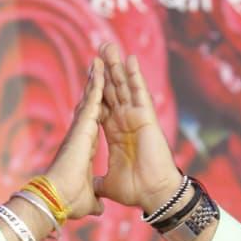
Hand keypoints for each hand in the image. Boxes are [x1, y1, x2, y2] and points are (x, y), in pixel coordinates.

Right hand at [42, 65, 105, 219]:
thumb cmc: (69, 200)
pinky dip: (97, 84)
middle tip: (99, 67)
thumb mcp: (88, 200)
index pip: (93, 123)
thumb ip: (94, 199)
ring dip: (96, 78)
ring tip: (100, 59)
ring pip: (90, 98)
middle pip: (90, 105)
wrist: (58, 198)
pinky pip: (93, 100)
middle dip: (96, 86)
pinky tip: (101, 68)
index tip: (103, 98)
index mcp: (83, 148)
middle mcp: (80, 135)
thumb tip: (98, 208)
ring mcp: (80, 129)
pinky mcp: (82, 126)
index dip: (98, 109)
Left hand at [93, 42, 181, 214]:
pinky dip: (135, 76)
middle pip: (113, 90)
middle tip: (99, 48)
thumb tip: (92, 188)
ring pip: (124, 86)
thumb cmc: (135, 190)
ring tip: (109, 46)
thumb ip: (100, 181)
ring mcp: (136, 118)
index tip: (89, 73)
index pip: (103, 105)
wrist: (152, 195)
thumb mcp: (108, 183)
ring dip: (117, 66)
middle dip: (106, 69)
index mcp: (115, 133)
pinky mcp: (146, 118)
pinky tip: (130, 59)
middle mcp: (125, 121)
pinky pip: (139, 92)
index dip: (96, 89)